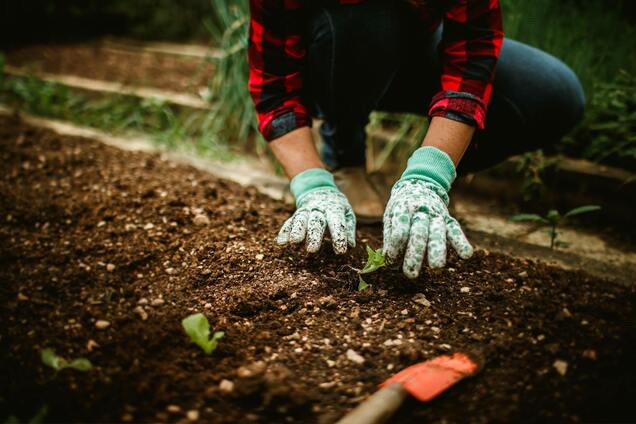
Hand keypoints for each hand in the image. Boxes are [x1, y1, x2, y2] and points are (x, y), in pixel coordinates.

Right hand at [277, 169, 355, 253]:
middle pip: (316, 222)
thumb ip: (348, 228)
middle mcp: (318, 209)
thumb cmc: (336, 207)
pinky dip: (284, 231)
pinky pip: (289, 222)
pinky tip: (281, 242)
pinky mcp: (296, 215)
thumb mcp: (347, 213)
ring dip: (296, 231)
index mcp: (334, 208)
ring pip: (300, 220)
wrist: (319, 189)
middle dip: (313, 235)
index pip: (337, 222)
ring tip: (294, 242)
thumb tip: (351, 245)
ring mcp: (306, 211)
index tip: (340, 251)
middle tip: (312, 250)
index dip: (339, 236)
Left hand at [383, 147, 472, 277]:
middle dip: (414, 254)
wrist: (420, 185)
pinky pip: (455, 230)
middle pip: (418, 233)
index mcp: (403, 208)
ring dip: (437, 251)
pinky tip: (466, 255)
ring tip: (436, 268)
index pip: (399, 228)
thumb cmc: (402, 208)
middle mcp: (421, 211)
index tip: (391, 262)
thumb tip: (388, 259)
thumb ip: (390, 235)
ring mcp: (436, 215)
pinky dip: (461, 241)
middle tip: (410, 274)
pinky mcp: (447, 219)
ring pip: (438, 233)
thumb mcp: (390, 215)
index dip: (395, 246)